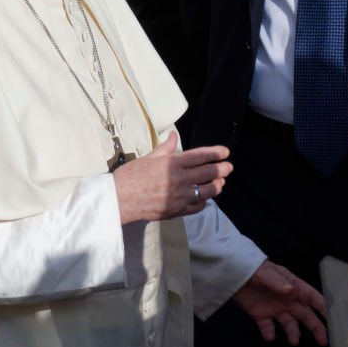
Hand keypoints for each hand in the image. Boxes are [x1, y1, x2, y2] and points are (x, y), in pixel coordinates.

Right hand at [113, 131, 231, 223]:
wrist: (118, 199)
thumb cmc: (130, 176)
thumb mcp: (149, 157)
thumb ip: (165, 148)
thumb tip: (173, 135)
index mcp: (173, 163)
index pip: (201, 156)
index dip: (216, 153)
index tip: (226, 153)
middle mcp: (180, 179)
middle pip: (209, 173)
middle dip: (222, 169)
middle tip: (229, 167)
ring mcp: (180, 196)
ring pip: (207, 191)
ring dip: (217, 186)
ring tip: (220, 182)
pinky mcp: (176, 210)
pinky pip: (197, 207)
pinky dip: (204, 202)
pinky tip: (205, 198)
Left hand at [232, 260, 327, 346]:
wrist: (234, 273)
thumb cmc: (255, 268)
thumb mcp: (267, 274)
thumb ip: (279, 283)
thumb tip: (292, 291)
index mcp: (293, 287)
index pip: (312, 298)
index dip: (323, 308)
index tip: (333, 319)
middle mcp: (287, 299)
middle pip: (305, 315)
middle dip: (315, 327)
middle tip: (323, 340)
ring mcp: (274, 308)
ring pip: (289, 323)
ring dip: (293, 332)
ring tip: (294, 341)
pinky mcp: (260, 315)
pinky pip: (267, 327)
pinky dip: (269, 333)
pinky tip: (269, 337)